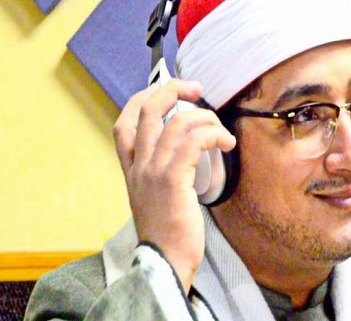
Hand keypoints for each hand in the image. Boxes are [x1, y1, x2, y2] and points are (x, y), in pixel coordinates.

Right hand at [112, 80, 236, 289]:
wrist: (165, 262)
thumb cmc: (167, 230)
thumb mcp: (155, 196)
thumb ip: (162, 170)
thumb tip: (187, 145)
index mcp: (131, 169)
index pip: (124, 122)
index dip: (143, 98)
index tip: (167, 90)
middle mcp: (138, 166)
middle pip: (148, 110)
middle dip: (173, 89)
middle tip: (197, 88)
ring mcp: (152, 171)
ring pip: (176, 122)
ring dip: (205, 118)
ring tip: (221, 131)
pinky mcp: (172, 180)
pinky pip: (192, 142)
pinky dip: (213, 135)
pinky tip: (226, 143)